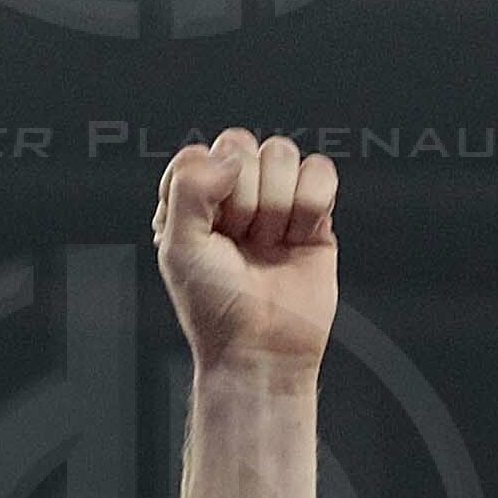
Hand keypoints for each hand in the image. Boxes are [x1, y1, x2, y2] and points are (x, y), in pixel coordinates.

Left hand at [156, 129, 340, 377]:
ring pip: (283, 153)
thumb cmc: (215, 309)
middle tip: (241, 241)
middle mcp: (234, 196)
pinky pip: (320, 171)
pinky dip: (311, 202)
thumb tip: (232, 158)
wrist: (262, 350)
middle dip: (243, 198)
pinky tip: (297, 236)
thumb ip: (188, 185)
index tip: (209, 229)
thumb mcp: (177, 247)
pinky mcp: (314, 214)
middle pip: (244, 147)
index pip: (202, 152)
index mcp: (194, 201)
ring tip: (268, 242)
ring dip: (277, 203)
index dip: (208, 187)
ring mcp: (276, 202)